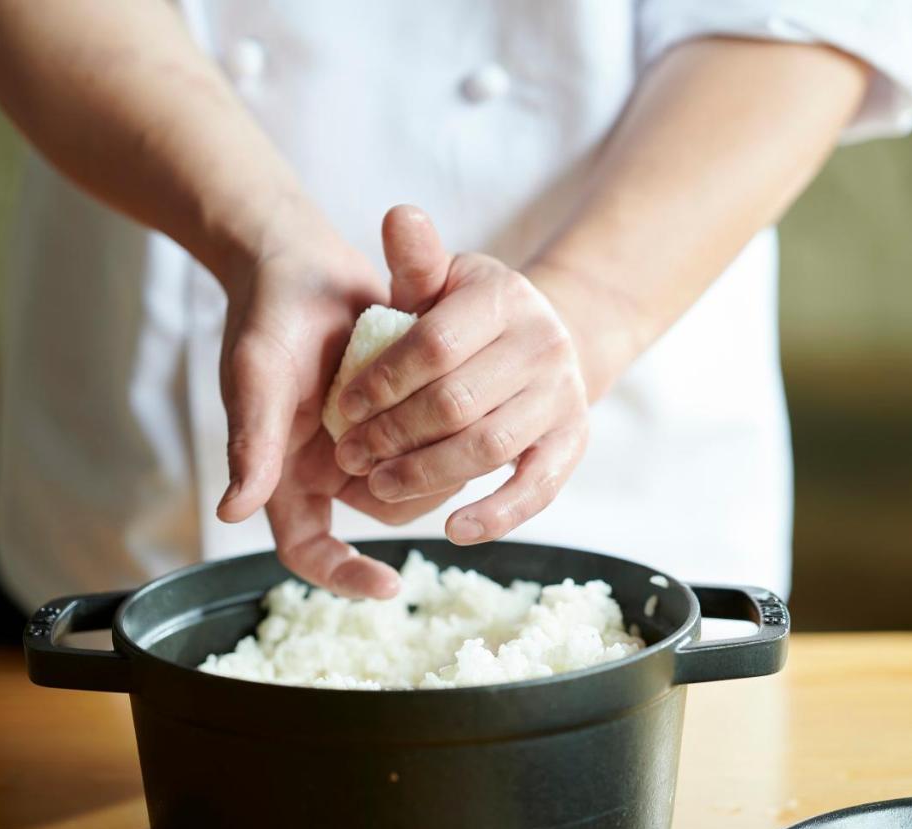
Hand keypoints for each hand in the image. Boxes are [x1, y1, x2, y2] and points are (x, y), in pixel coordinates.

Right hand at [213, 212, 452, 596]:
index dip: (343, 575)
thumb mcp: (258, 375)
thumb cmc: (267, 316)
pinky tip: (449, 389)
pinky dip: (441, 422)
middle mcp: (328, 465)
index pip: (308, 549)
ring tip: (434, 404)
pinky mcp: (401, 410)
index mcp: (284, 473)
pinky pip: (433, 436)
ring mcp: (367, 439)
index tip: (389, 586)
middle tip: (420, 439)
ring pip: (418, 476)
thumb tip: (230, 511)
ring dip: (430, 451)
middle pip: (383, 511)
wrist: (302, 261)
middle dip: (408, 486)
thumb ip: (251, 442)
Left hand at [333, 205, 589, 544]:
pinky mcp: (572, 443)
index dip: (380, 382)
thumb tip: (398, 216)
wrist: (545, 339)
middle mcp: (543, 344)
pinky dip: (497, 514)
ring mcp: (563, 397)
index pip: (433, 344)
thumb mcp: (442, 282)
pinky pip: (537, 488)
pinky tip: (454, 530)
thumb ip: (416, 260)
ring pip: (487, 447)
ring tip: (379, 485)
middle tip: (347, 455)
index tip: (339, 408)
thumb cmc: (468, 316)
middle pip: (455, 403)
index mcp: (505, 297)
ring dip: (426, 473)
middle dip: (392, 433)